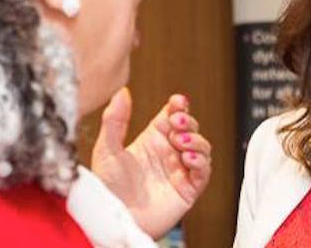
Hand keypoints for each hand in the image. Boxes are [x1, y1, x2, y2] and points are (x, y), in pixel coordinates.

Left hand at [90, 88, 211, 238]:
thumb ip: (114, 120)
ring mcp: (179, 171)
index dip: (178, 106)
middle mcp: (168, 154)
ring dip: (196, 140)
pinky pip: (204, 172)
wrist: (113, 219)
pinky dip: (201, 162)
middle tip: (177, 122)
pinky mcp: (187, 190)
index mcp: (151, 141)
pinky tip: (188, 158)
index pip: (172, 116)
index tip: (177, 101)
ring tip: (180, 142)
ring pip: (202, 147)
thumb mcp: (106, 150)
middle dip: (188, 121)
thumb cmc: (107, 188)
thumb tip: (123, 91)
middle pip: (190, 128)